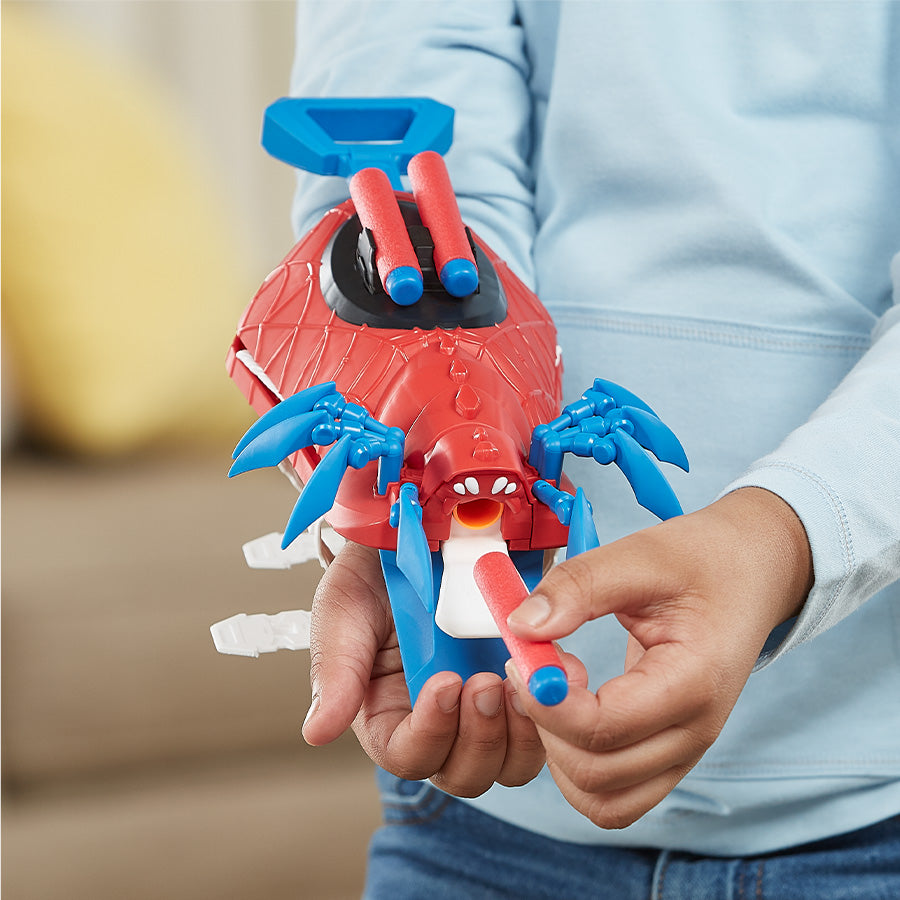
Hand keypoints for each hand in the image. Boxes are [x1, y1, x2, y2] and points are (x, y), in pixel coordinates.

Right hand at [301, 541, 545, 795]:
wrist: (423, 531)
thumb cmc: (374, 573)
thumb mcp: (345, 610)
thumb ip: (335, 670)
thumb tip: (317, 733)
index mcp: (387, 713)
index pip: (407, 755)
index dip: (430, 732)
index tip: (446, 683)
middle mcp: (439, 720)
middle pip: (463, 771)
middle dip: (480, 736)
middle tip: (487, 682)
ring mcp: (484, 703)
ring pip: (509, 760)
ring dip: (518, 730)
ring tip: (517, 677)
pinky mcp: (521, 680)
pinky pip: (547, 720)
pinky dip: (551, 703)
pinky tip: (549, 667)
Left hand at [504, 487, 812, 828]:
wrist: (749, 574)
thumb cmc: (700, 563)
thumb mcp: (637, 556)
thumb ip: (577, 588)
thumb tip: (521, 625)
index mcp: (693, 682)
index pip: (604, 728)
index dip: (548, 700)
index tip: (526, 657)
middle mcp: (694, 732)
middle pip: (596, 774)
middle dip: (548, 724)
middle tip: (539, 666)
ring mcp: (684, 751)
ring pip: (602, 800)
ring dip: (559, 753)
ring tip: (560, 690)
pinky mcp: (669, 754)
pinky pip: (614, 795)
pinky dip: (577, 766)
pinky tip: (574, 710)